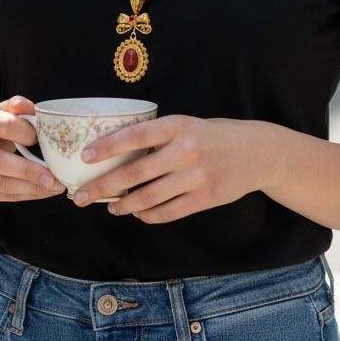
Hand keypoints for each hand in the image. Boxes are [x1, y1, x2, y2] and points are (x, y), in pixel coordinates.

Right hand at [0, 94, 65, 203]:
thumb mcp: (1, 111)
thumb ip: (16, 107)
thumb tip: (31, 107)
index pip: (3, 126)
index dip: (27, 133)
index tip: (44, 139)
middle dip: (29, 171)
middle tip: (54, 178)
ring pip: (0, 183)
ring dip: (31, 188)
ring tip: (54, 186)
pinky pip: (1, 196)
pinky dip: (26, 195)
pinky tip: (42, 191)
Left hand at [71, 115, 261, 223]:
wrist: (258, 152)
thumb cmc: (214, 135)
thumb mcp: (187, 125)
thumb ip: (159, 138)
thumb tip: (117, 153)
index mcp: (178, 126)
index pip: (136, 135)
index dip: (108, 147)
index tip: (85, 157)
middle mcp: (186, 151)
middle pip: (135, 173)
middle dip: (103, 187)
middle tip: (81, 196)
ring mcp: (196, 177)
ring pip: (148, 198)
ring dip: (123, 206)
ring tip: (111, 207)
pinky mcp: (204, 199)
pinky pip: (168, 212)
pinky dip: (148, 215)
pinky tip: (138, 214)